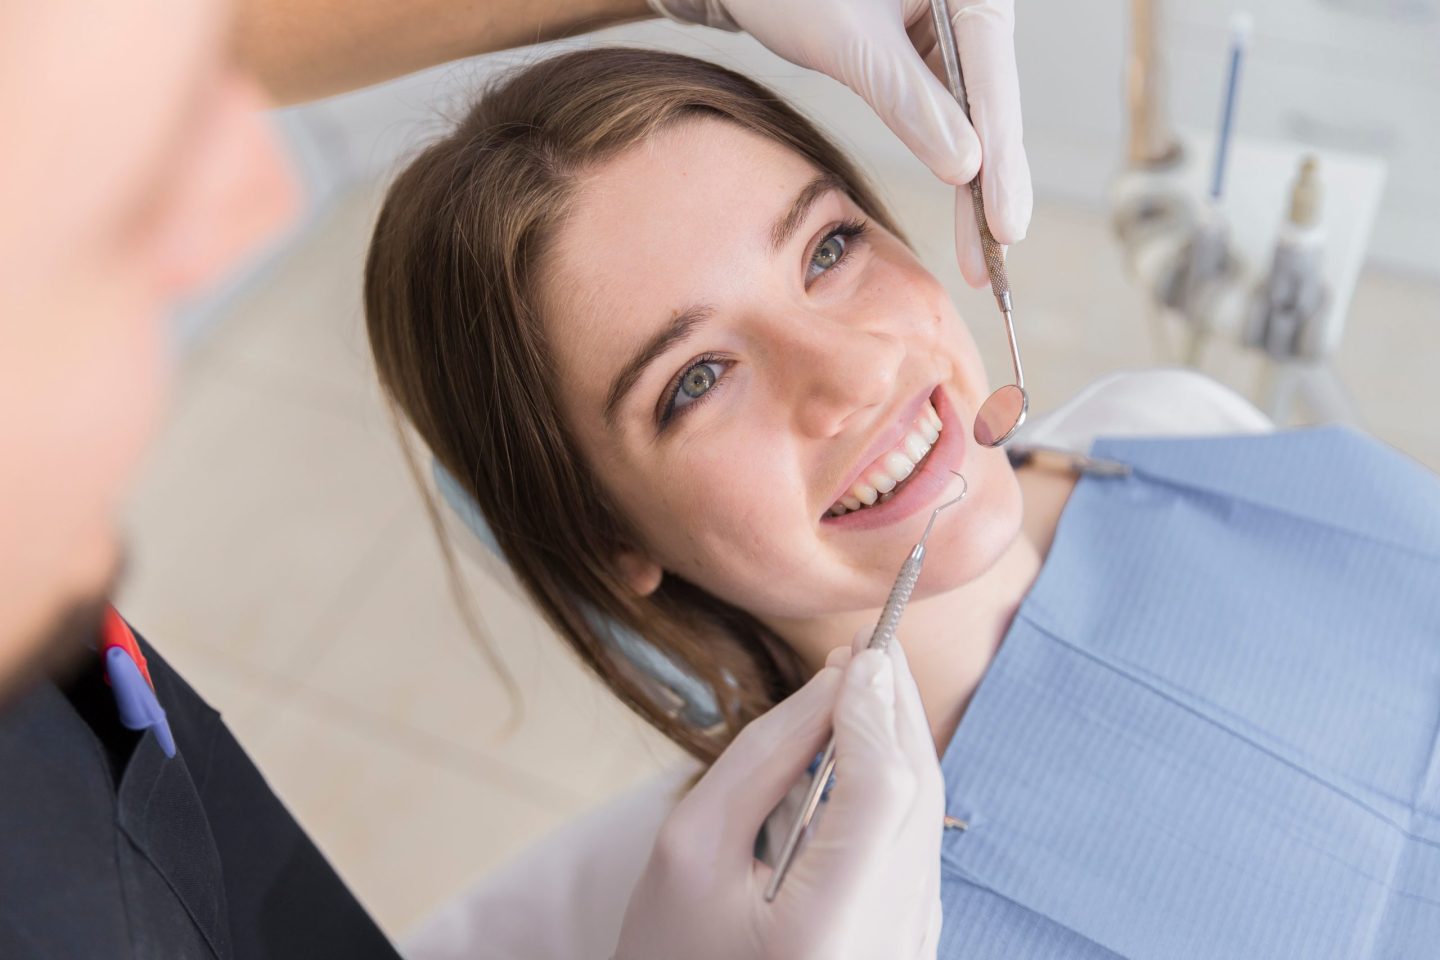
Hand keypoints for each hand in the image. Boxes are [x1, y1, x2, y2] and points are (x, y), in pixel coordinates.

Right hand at [614, 633, 943, 959]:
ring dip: (901, 747)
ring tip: (865, 690)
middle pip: (917, 799)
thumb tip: (835, 684)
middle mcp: (886, 947)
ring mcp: (904, 954)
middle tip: (870, 648)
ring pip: (925, 823)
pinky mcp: (905, 951)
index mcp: (827, 932)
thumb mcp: (690, 847)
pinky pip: (914, 852)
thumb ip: (763, 758)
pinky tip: (865, 759)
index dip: (873, 710)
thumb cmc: (668, 953)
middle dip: (897, 713)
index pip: (879, 790)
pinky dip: (896, 793)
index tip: (857, 649)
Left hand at [649, 0, 1031, 288]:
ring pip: (974, 115)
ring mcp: (952, 26)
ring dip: (975, 183)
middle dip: (993, 184)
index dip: (1000, 160)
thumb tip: (963, 168)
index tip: (1003, 224)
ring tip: (981, 252)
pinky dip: (948, 158)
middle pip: (993, 103)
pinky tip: (960, 207)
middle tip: (995, 258)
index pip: (992, 80)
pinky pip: (946, 110)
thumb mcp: (846, 40)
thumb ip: (904, 98)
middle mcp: (971, 3)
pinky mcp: (927, 49)